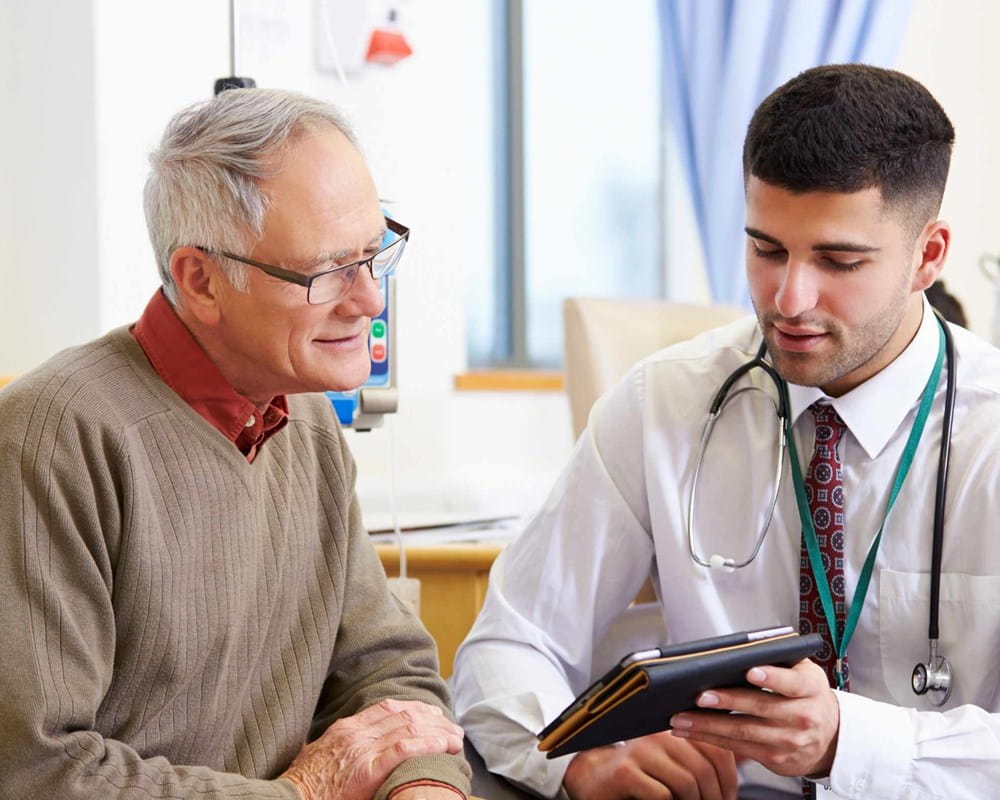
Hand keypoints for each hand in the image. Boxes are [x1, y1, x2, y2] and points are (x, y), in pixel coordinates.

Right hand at [280, 698, 463, 799]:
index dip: (414, 708)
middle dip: (432, 718)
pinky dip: (429, 744)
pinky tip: (445, 745)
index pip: (387, 708)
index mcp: (345, 728)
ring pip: (410, 728)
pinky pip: (405, 749)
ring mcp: (362, 750)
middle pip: (404, 714)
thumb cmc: (302, 786)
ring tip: (456, 737)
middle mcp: (356, 733)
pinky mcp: (368, 771)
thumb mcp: (321, 757)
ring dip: (438, 731)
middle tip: (451, 725)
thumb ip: (342, 748)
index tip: (431, 712)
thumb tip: (355, 751)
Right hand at [562, 731, 737, 799]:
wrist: (593, 779)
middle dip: (715, 797)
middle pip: (703, 768)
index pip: (715, 748)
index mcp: (674, 730)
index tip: (729, 797)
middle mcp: (658, 735)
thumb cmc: (637, 776)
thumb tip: (734, 777)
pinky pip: (663, 795)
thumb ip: (696, 763)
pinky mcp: (626, 772)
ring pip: (686, 782)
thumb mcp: (670, 766)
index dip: (729, 779)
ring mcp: (641, 751)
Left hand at [669, 659, 838, 778]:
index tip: (749, 670)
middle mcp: (803, 716)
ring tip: (682, 717)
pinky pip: (738, 747)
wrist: (831, 736)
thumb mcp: (804, 672)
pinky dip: (711, 739)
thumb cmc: (808, 695)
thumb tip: (737, 651)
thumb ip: (778, 660)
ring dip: (708, 725)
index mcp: (810, 688)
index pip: (791, 681)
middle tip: (700, 695)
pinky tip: (690, 731)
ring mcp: (789, 740)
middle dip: (727, 701)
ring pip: (743, 731)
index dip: (771, 677)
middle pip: (760, 707)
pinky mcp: (775, 758)